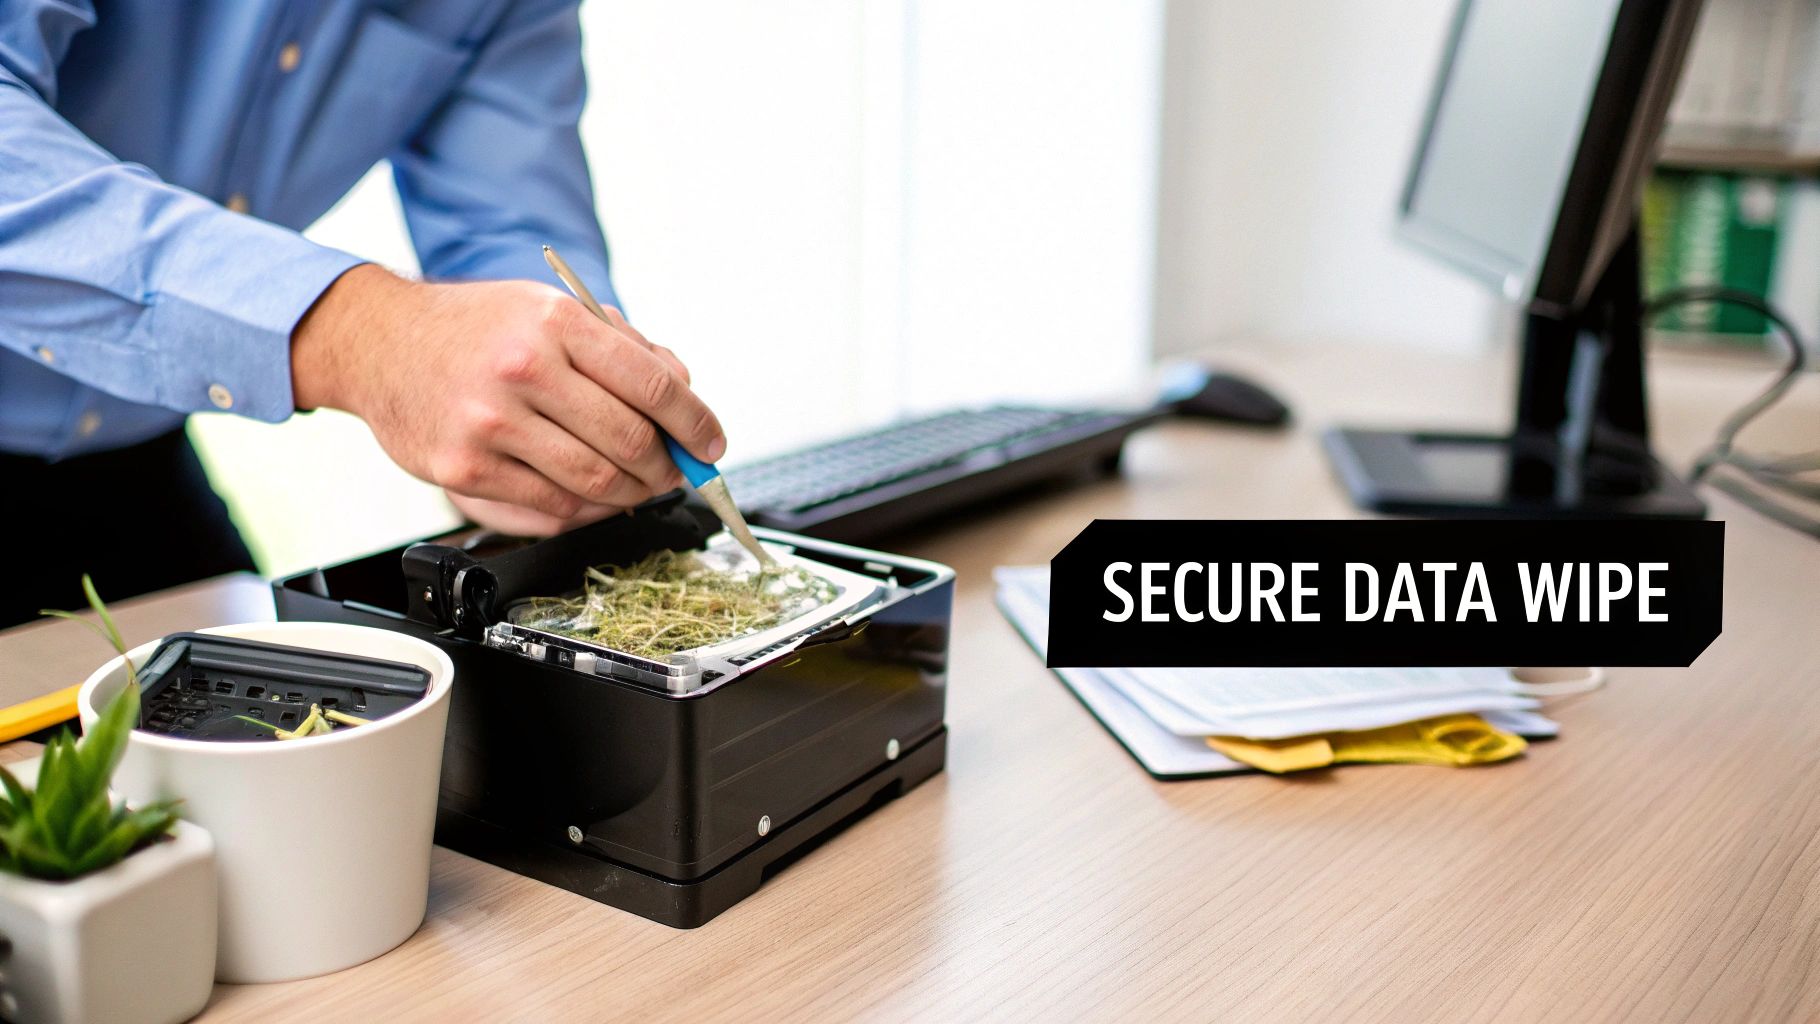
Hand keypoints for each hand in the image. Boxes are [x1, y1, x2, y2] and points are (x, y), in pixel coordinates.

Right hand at [291, 265, 722, 531]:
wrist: (380, 343)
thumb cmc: (477, 329)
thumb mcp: (550, 310)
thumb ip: (623, 347)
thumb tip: (685, 394)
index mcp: (555, 323)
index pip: (653, 384)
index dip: (695, 423)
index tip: (711, 443)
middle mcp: (523, 370)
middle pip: (629, 442)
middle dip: (667, 467)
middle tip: (675, 473)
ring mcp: (490, 425)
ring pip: (594, 484)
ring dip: (630, 494)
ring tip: (636, 486)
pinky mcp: (464, 470)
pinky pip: (550, 508)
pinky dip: (584, 510)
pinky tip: (589, 496)